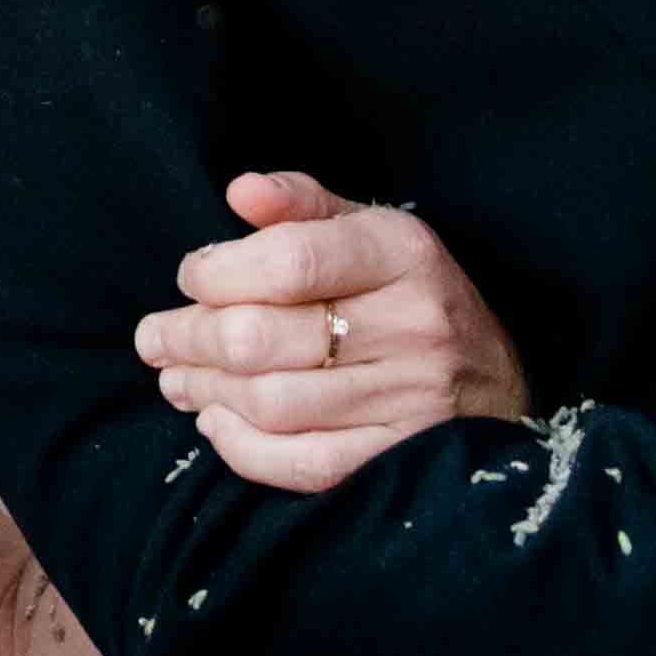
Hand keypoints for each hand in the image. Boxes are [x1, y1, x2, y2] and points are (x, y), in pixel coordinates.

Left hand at [134, 170, 530, 493]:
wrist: (499, 379)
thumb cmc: (410, 294)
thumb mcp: (372, 231)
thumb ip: (303, 205)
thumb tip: (239, 191)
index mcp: (404, 254)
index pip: (290, 259)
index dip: (218, 272)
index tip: (190, 277)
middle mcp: (414, 326)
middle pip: (264, 338)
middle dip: (190, 338)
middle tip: (155, 339)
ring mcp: (411, 400)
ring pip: (272, 402)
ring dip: (205, 391)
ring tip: (176, 379)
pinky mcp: (401, 458)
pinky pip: (302, 464)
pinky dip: (242, 449)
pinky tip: (217, 424)